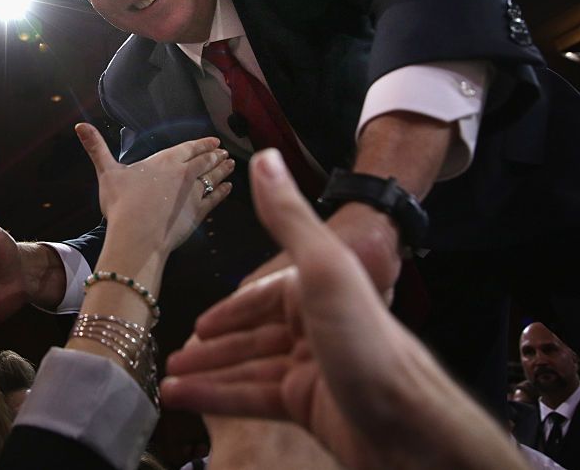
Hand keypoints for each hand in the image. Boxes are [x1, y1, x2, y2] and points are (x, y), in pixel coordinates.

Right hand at [75, 122, 232, 253]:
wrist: (138, 235)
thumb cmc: (122, 203)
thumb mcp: (107, 172)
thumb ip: (96, 148)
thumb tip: (79, 125)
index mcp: (165, 161)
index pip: (189, 148)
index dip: (202, 144)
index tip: (214, 142)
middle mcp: (184, 174)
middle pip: (204, 161)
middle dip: (215, 156)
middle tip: (225, 153)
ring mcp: (194, 193)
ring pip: (213, 177)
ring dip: (223, 170)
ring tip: (231, 165)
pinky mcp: (198, 213)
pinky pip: (215, 198)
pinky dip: (222, 191)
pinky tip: (228, 188)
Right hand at [162, 149, 524, 469]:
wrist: (409, 423)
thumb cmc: (366, 338)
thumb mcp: (323, 267)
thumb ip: (288, 217)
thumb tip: (264, 157)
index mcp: (315, 291)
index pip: (259, 298)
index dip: (227, 311)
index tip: (196, 324)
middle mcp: (313, 327)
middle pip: (251, 336)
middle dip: (212, 347)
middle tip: (175, 358)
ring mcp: (311, 369)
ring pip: (249, 369)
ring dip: (209, 375)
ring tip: (170, 384)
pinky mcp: (310, 406)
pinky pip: (256, 398)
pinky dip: (222, 398)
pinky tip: (190, 401)